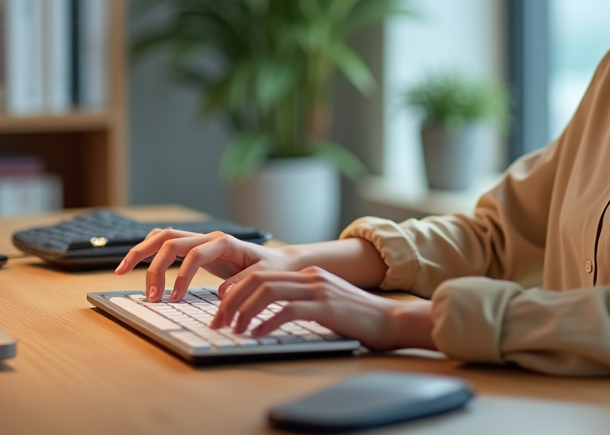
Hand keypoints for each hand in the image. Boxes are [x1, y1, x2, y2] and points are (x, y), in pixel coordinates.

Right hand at [114, 228, 298, 302]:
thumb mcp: (263, 276)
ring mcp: (201, 240)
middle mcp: (209, 237)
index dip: (179, 277)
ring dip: (140, 252)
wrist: (280, 262)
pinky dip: (147, 250)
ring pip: (162, 237)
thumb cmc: (272, 269)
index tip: (173, 300)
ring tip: (120, 271)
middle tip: (149, 296)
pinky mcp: (196, 248)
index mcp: (224, 242)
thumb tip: (223, 293)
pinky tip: (133, 264)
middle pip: (169, 241)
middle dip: (152, 266)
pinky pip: (166, 243)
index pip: (192, 254)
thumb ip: (243, 282)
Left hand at [210, 265, 435, 351]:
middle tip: (219, 322)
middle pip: (259, 279)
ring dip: (244, 311)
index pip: (261, 274)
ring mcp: (319, 290)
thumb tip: (269, 316)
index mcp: (309, 274)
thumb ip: (302, 302)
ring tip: (234, 329)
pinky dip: (267, 322)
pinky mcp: (326, 307)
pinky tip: (258, 335)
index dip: (236, 290)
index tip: (221, 309)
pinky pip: (288, 311)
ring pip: (268, 291)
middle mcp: (311, 277)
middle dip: (232, 300)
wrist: (390, 321)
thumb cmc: (358, 318)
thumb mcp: (326, 303)